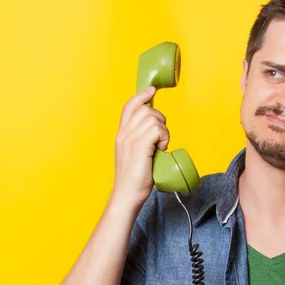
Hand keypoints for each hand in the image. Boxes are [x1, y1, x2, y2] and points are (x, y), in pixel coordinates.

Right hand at [110, 86, 169, 209]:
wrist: (127, 195)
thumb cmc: (134, 179)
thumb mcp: (135, 155)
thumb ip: (141, 141)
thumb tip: (157, 133)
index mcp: (121, 134)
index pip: (129, 106)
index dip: (141, 95)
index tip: (152, 90)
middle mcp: (123, 134)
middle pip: (146, 110)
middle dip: (160, 119)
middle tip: (162, 138)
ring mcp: (130, 140)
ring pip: (153, 118)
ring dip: (163, 131)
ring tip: (160, 146)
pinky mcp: (139, 147)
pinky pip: (157, 129)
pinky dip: (164, 137)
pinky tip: (161, 149)